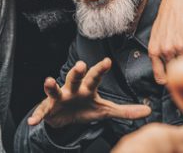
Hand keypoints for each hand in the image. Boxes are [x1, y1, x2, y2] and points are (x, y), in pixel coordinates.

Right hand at [27, 58, 150, 128]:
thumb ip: (125, 111)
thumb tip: (149, 111)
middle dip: (77, 71)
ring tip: (48, 80)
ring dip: (51, 86)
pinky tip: (33, 121)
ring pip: (55, 89)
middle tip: (81, 64)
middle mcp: (73, 89)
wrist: (63, 117)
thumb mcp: (105, 110)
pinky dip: (38, 116)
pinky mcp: (48, 109)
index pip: (95, 77)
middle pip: (75, 77)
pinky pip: (43, 111)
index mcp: (87, 88)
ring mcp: (59, 97)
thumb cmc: (84, 108)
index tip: (108, 61)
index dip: (100, 69)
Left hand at [148, 0, 182, 83]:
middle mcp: (166, 49)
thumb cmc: (168, 15)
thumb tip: (164, 75)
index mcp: (155, 49)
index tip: (177, 83)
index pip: (162, 78)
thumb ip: (159, 53)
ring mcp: (180, 45)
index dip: (171, 82)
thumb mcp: (156, 35)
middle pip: (177, 73)